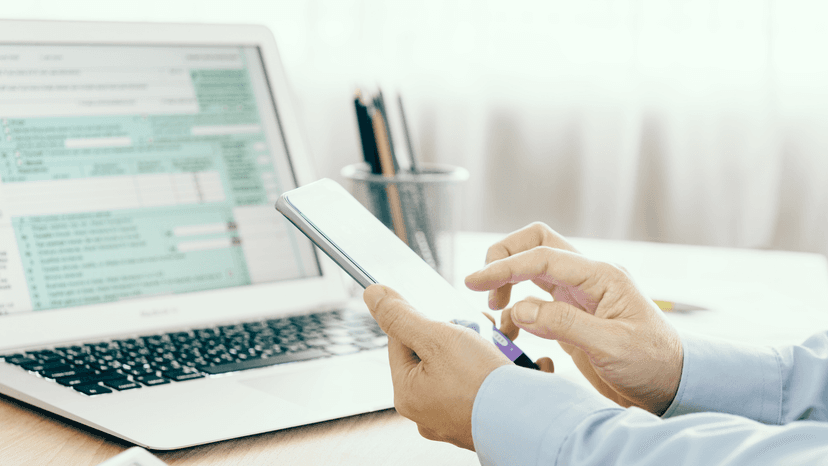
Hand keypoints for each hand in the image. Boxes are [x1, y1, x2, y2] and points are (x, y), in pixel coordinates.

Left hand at [363, 284, 510, 449]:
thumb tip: (373, 295)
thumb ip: (402, 316)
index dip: (424, 320)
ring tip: (499, 349)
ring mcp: (453, 417)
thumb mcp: (436, 338)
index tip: (447, 316)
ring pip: (460, 368)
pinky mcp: (480, 419)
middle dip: (458, 335)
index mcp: (407, 393)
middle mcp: (425, 410)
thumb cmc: (481, 384)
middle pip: (433, 353)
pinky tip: (510, 368)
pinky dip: (496, 372)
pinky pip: (482, 386)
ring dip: (480, 351)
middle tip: (478, 331)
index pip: (400, 340)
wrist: (529, 423)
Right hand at [464, 222, 683, 414]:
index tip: (475, 282)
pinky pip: (534, 301)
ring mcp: (578, 296)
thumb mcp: (612, 346)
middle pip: (536, 243)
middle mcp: (588, 279)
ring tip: (496, 312)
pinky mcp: (571, 316)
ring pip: (533, 268)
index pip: (543, 256)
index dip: (505, 266)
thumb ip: (565, 324)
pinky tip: (512, 335)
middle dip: (504, 258)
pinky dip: (516, 313)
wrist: (673, 387)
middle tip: (484, 288)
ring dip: (508, 283)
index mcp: (601, 276)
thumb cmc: (654, 364)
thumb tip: (521, 310)